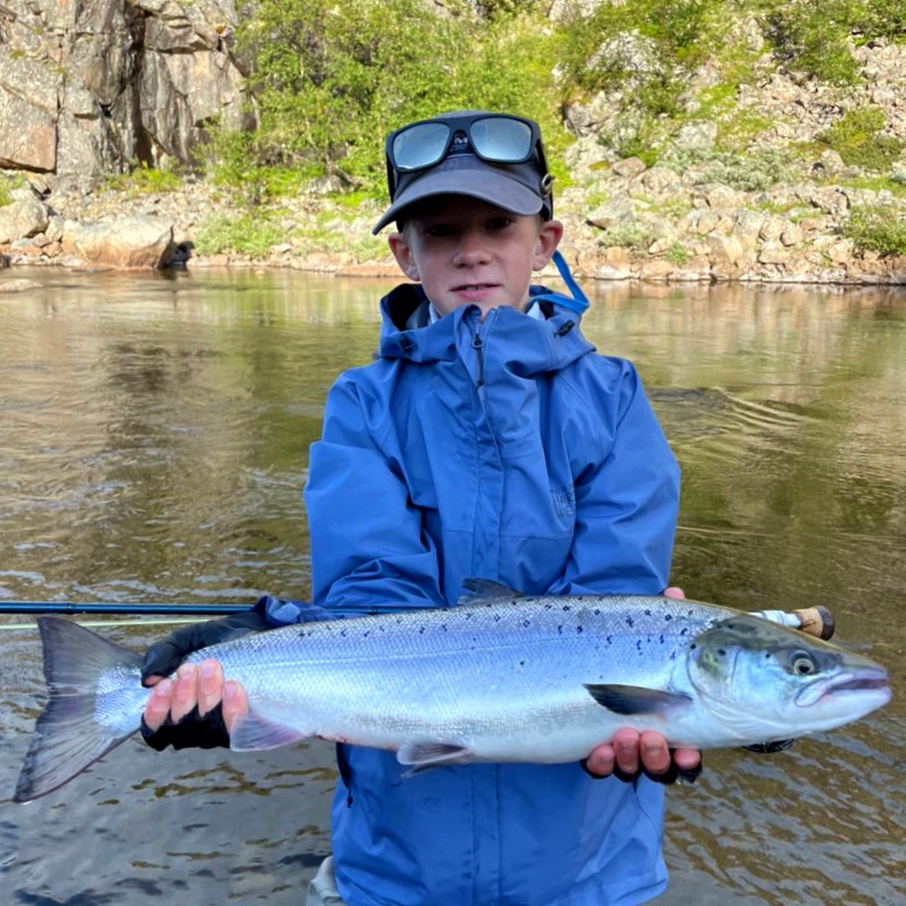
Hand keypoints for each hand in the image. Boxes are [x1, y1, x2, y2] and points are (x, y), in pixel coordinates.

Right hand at [140, 608, 266, 749]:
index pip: (156, 730)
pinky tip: (233, 686)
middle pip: (181, 731)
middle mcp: (197, 727)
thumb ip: (164, 655)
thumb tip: (148, 679)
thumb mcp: (187, 640)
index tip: (163, 685)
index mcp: (176, 710)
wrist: (256, 631)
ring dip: (206, 698)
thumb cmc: (218, 641)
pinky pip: (237, 729)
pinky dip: (232, 709)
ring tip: (211, 668)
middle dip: (182, 698)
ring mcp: (222, 729)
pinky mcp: (249, 726)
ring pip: (207, 730)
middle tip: (190, 668)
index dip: (155, 713)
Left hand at [581, 586, 702, 783]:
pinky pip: (596, 765)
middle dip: (657, 756)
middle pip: (658, 762)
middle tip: (651, 737)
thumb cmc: (618, 638)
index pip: (684, 746)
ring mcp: (616, 741)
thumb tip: (674, 594)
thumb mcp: (639, 626)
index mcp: (665, 714)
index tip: (688, 753)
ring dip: (630, 758)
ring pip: (630, 766)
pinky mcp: (586, 742)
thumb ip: (659, 612)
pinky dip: (600, 762)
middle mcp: (644, 733)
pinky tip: (598, 750)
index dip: (688, 757)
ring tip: (623, 737)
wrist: (565, 645)